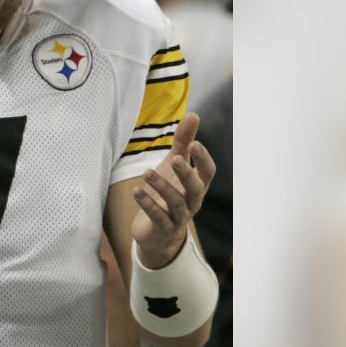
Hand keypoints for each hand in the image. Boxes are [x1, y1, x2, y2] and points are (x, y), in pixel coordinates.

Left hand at [131, 112, 216, 267]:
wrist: (158, 232)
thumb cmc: (169, 191)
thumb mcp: (174, 165)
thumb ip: (183, 141)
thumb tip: (193, 114)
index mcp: (198, 185)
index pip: (208, 172)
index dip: (203, 158)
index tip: (194, 143)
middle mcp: (192, 202)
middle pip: (196, 188)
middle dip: (187, 173)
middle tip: (175, 158)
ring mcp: (178, 217)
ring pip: (176, 203)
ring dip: (162, 187)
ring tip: (147, 173)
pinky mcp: (162, 228)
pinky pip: (157, 217)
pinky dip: (148, 204)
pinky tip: (137, 191)